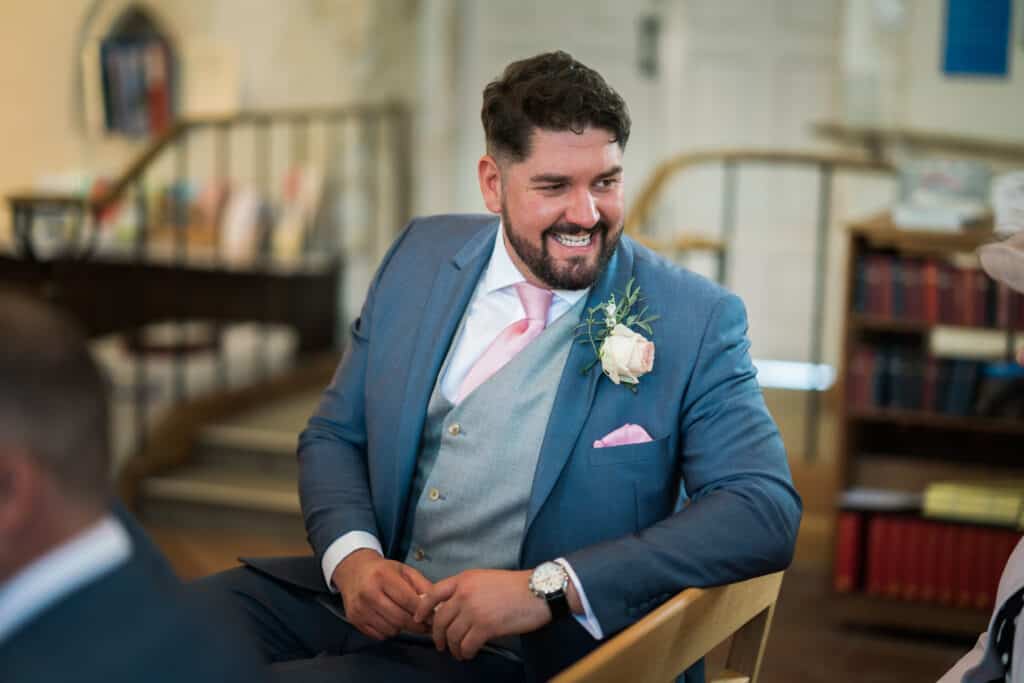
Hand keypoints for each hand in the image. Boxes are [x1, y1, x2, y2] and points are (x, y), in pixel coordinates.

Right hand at [333, 548, 433, 639]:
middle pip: (399, 618)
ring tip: (408, 620)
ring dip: (403, 628)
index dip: (424, 612)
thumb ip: (423, 586)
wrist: (354, 571)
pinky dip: (389, 631)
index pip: (408, 600)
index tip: (435, 618)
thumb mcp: (405, 571)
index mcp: (382, 576)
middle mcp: (368, 593)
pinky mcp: (354, 620)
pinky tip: (392, 621)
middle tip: (427, 626)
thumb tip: (437, 607)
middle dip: (417, 625)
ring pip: (390, 629)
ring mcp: (359, 608)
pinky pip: (379, 635)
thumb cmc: (384, 571)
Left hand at [413, 569, 549, 659]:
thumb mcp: (485, 579)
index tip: (419, 620)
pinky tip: (469, 653)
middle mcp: (464, 593)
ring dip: (453, 648)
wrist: (538, 592)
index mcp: (464, 579)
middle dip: (437, 636)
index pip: (433, 593)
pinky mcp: (485, 627)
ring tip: (459, 653)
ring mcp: (474, 610)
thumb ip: (467, 589)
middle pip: (440, 619)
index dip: (422, 609)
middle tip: (441, 645)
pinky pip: (466, 645)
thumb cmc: (515, 586)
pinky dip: (465, 653)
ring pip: (452, 635)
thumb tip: (451, 609)